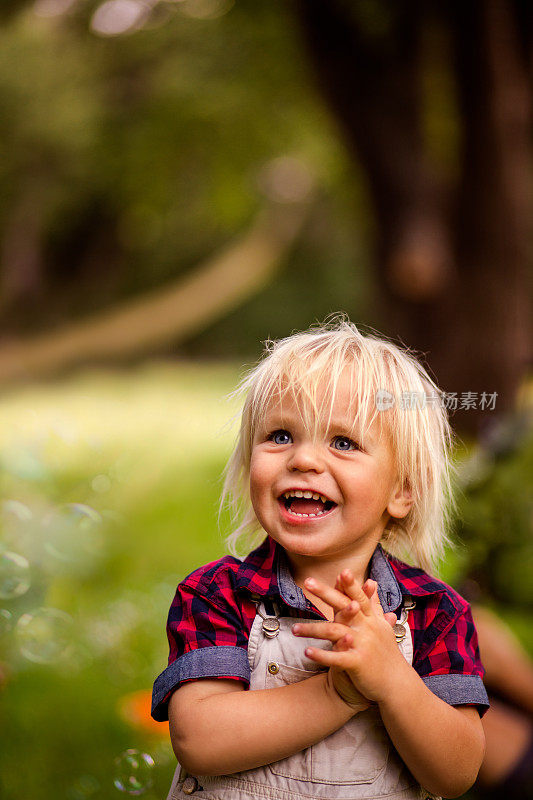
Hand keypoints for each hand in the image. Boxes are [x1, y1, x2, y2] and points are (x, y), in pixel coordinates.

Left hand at [293, 571, 406, 703]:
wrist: (396, 684)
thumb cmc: (386, 653)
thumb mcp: (382, 626)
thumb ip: (374, 604)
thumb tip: (372, 582)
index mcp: (371, 619)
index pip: (358, 596)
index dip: (350, 584)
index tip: (341, 571)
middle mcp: (367, 628)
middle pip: (344, 606)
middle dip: (325, 593)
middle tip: (307, 582)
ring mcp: (363, 645)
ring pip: (334, 632)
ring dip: (312, 629)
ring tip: (294, 629)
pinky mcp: (358, 663)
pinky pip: (337, 658)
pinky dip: (322, 655)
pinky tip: (306, 651)